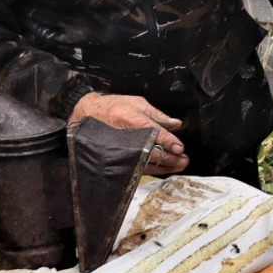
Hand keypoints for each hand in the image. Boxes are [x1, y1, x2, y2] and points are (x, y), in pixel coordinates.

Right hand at [69, 93, 188, 174]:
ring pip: (147, 163)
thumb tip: (176, 124)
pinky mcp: (120, 158)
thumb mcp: (137, 103)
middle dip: (170, 157)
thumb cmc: (113, 107)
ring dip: (165, 166)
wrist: (88, 115)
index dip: (169, 142)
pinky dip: (154, 169)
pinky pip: (139, 167)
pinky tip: (164, 168)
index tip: (180, 147)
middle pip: (153, 151)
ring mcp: (124, 150)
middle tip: (184, 159)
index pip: (155, 134)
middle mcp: (129, 138)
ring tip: (179, 165)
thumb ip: (157, 115)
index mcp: (133, 121)